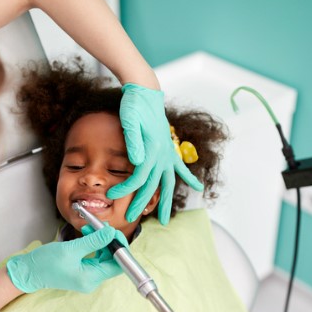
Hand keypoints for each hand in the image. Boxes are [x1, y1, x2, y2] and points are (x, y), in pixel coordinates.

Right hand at [6, 226, 121, 292]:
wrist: (28, 271)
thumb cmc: (45, 263)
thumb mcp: (71, 249)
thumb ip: (94, 241)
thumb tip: (111, 232)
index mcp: (91, 278)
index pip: (118, 265)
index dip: (119, 247)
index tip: (114, 232)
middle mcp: (92, 279)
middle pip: (112, 260)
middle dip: (108, 240)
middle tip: (102, 226)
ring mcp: (87, 276)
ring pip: (103, 256)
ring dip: (100, 240)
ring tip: (91, 227)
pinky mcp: (82, 270)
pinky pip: (94, 256)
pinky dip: (93, 244)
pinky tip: (87, 233)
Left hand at [107, 83, 203, 224]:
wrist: (145, 92)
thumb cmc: (134, 105)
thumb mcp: (129, 119)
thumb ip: (133, 141)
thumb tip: (136, 161)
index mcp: (152, 149)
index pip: (138, 177)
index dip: (126, 189)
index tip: (112, 196)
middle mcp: (162, 154)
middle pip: (152, 185)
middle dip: (141, 203)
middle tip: (130, 218)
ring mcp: (167, 152)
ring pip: (168, 182)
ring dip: (165, 201)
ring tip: (164, 220)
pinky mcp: (168, 148)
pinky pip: (180, 167)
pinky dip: (189, 177)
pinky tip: (198, 187)